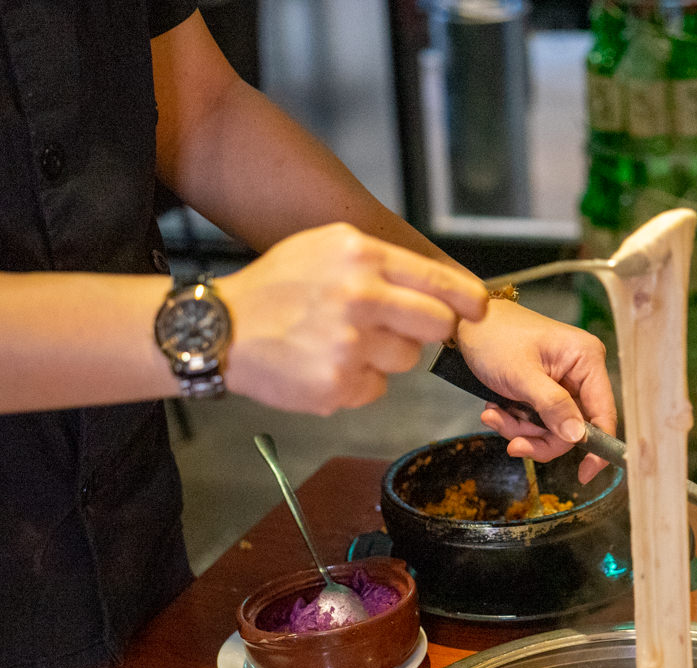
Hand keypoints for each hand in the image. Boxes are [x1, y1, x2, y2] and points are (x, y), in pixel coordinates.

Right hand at [216, 223, 486, 413]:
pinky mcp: (338, 384)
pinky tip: (325, 366)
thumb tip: (438, 285)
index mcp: (361, 255)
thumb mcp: (324, 248)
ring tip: (343, 345)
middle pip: (437, 325)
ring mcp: (350, 343)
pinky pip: (377, 389)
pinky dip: (357, 384)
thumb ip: (379, 262)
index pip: (439, 281)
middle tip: (396, 330)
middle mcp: (360, 295)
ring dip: (386, 358)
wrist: (219, 330)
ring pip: (408, 360)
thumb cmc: (275, 288)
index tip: (477, 309)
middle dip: (426, 330)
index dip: (466, 300)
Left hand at [456, 299, 617, 482]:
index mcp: (586, 361)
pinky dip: (514, 421)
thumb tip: (577, 437)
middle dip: (539, 436)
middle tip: (512, 441)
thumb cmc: (494, 338)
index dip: (597, 446)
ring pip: (551, 428)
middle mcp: (580, 373)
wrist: (466, 323)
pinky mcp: (543, 391)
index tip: (584, 474)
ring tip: (493, 414)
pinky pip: (536, 420)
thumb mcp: (521, 375)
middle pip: (573, 428)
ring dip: (521, 429)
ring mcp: (562, 383)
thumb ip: (552, 407)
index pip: (603, 412)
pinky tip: (494, 407)